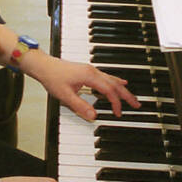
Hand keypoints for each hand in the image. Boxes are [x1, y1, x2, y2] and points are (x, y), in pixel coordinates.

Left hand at [20, 52, 139, 120]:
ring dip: (123, 89)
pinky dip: (116, 82)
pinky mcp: (88, 71)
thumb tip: (93, 116)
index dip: (115, 103)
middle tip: (137, 104)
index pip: (109, 91)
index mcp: (89, 76)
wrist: (44, 66)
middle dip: (127, 95)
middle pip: (115, 84)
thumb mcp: (65, 95)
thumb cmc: (53, 77)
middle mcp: (93, 71)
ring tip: (132, 97)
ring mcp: (91, 70)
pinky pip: (107, 76)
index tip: (118, 113)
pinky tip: (120, 82)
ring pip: (112, 79)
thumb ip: (80, 106)